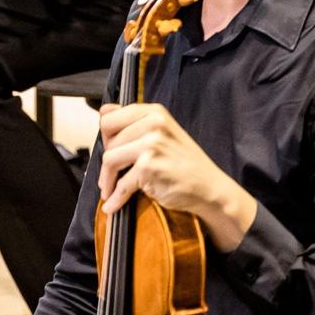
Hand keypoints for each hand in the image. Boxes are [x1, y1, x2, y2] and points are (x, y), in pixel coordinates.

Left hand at [97, 102, 256, 250]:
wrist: (210, 188)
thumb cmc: (184, 162)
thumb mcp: (162, 132)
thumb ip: (134, 121)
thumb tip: (104, 111)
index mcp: (154, 112)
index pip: (109, 117)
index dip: (106, 136)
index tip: (109, 148)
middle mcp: (154, 123)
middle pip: (108, 139)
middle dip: (106, 159)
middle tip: (111, 173)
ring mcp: (152, 144)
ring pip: (110, 158)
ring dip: (107, 179)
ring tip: (109, 189)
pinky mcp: (149, 166)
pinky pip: (122, 183)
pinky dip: (115, 196)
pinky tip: (112, 204)